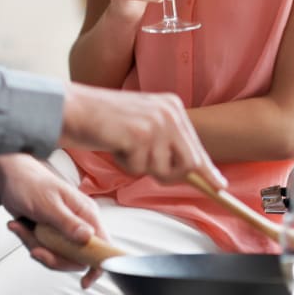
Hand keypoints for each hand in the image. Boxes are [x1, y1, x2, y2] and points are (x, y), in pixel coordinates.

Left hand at [0, 153, 104, 286]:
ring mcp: (65, 230)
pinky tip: (18, 226)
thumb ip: (68, 223)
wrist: (11, 178)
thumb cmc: (31, 184)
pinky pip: (45, 250)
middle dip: (52, 257)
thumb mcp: (49, 205)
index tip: (86, 281)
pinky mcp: (51, 234)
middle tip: (35, 250)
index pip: (102, 244)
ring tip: (21, 228)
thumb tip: (89, 238)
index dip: (98, 264)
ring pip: (57, 255)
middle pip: (76, 257)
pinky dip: (29, 241)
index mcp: (86, 213)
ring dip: (36, 246)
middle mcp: (79, 223)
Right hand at [58, 82, 225, 188]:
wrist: (73, 108)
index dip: (207, 171)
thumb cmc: (105, 121)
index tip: (219, 188)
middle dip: (168, 174)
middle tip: (140, 160)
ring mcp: (156, 123)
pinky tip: (115, 145)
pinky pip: (141, 169)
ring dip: (141, 167)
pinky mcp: (140, 135)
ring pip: (163, 170)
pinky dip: (126, 165)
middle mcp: (169, 112)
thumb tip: (199, 174)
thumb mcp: (144, 125)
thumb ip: (168, 144)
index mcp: (172, 106)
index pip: (197, 148)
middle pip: (189, 164)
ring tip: (123, 145)